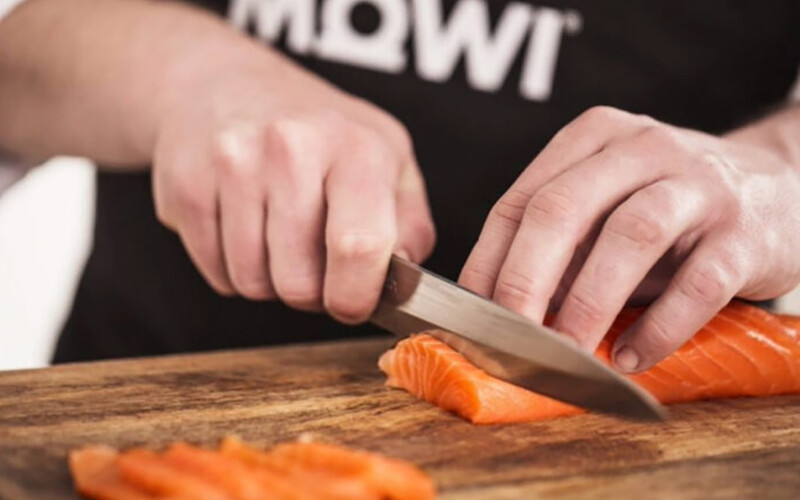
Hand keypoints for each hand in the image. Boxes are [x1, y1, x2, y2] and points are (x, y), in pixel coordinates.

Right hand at [152, 49, 434, 322]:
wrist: (226, 84)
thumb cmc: (320, 133)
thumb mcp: (389, 159)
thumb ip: (410, 225)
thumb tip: (403, 280)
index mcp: (356, 146)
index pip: (359, 246)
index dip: (356, 296)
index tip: (352, 301)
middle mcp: (291, 147)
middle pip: (298, 282)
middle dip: (311, 291)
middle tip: (314, 261)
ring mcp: (232, 163)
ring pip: (253, 283)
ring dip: (270, 280)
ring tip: (278, 237)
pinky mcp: (186, 186)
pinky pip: (216, 273)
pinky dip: (232, 269)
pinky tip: (243, 227)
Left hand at [459, 106, 799, 371]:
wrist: (777, 186)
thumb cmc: (668, 207)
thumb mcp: (605, 207)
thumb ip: (557, 246)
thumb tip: (493, 310)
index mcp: (592, 138)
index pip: (519, 201)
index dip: (488, 263)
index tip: (470, 316)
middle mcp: (641, 148)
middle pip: (562, 209)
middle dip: (525, 281)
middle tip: (507, 338)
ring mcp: (698, 184)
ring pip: (630, 236)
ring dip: (588, 304)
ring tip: (566, 353)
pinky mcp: (745, 231)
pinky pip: (697, 284)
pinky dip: (658, 328)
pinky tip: (630, 357)